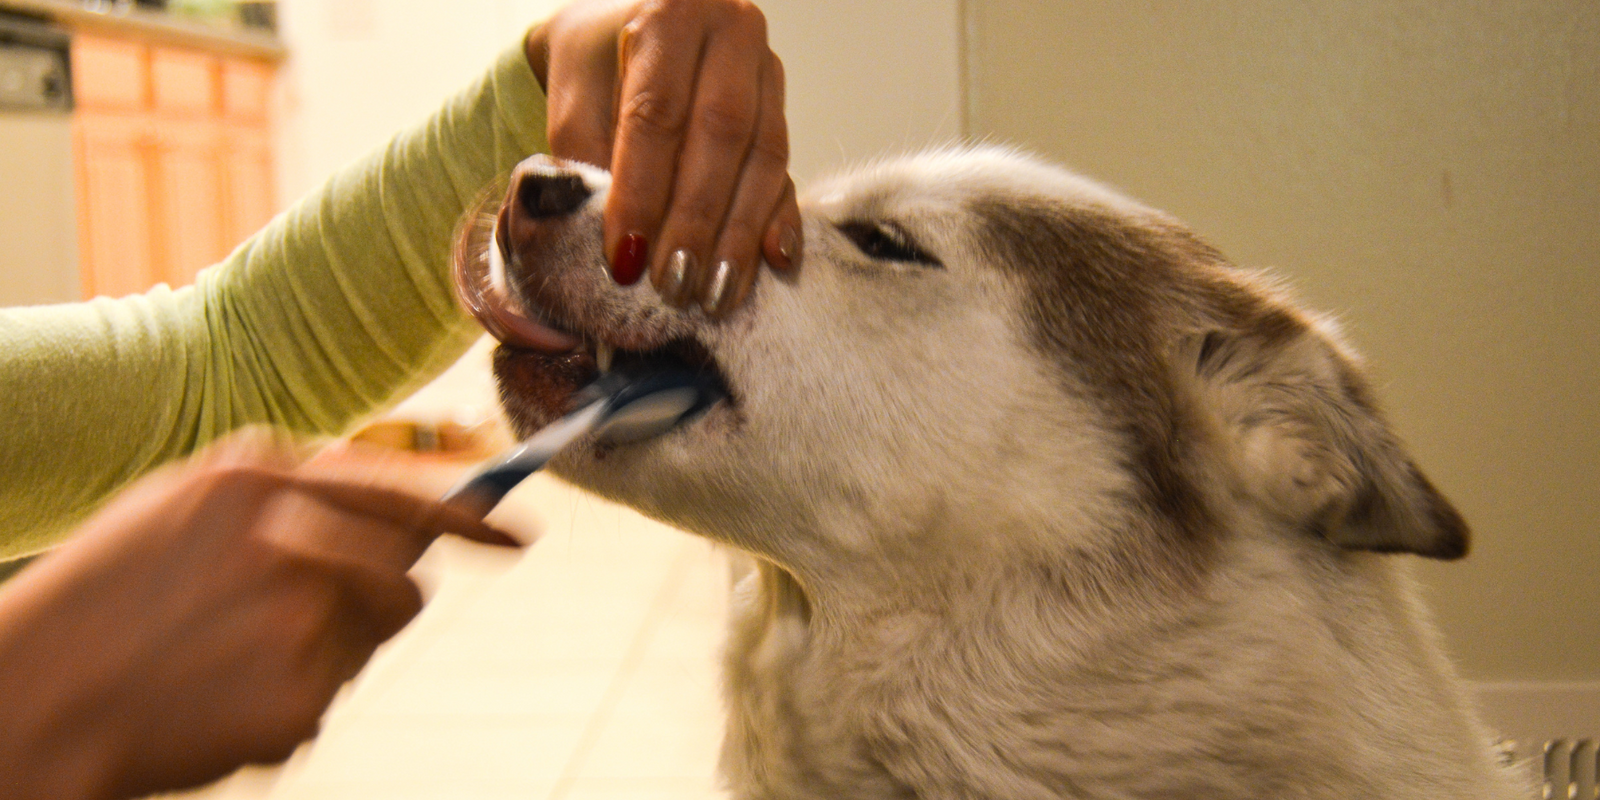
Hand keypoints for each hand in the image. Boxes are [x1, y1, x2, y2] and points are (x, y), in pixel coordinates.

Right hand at [0, 433, 519, 799]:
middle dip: (377, 597)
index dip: (473, 511)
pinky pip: (332, 693)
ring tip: (240, 656)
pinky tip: (223, 696)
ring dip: (336, 645)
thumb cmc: (104, 600)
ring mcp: (304, 616)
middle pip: (405, 572)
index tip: (522, 531)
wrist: (34, 695)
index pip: (405, 486)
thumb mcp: (183, 506)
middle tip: (300, 621)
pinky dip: (292, 699)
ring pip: (377, 632)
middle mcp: (296, 537)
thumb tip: (391, 510)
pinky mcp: (302, 692)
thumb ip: (286, 496)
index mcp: (260, 476)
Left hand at [527, 0, 801, 317]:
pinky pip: (788, 172)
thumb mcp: (573, 92)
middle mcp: (733, 33)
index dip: (642, 190)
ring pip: (764, 158)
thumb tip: (606, 233)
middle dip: (696, 220)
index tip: (625, 256)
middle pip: (721, 134)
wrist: (631, 30)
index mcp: (672, 13)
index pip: (658, 111)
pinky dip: (780, 222)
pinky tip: (774, 262)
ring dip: (738, 234)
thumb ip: (584, 152)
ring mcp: (767, 73)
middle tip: (673, 284)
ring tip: (713, 294)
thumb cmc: (596, 61)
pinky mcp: (783, 112)